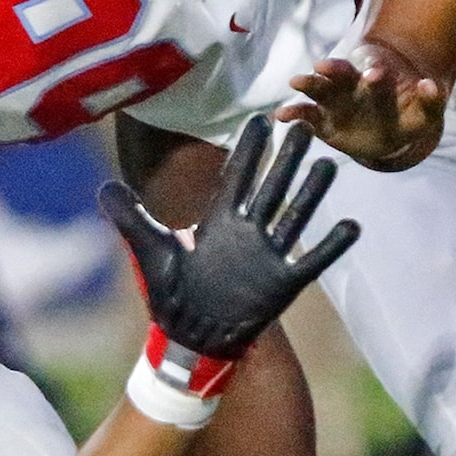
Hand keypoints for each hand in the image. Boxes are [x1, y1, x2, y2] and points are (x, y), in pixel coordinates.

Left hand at [99, 114, 358, 359]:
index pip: (237, 176)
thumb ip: (129, 216)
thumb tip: (103, 186)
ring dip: (312, 192)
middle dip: (286, 158)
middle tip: (304, 125)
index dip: (248, 149)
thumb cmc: (171, 293)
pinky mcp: (283, 283)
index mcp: (218, 220)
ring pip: (295, 216)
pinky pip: (313, 261)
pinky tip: (352, 225)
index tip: (260, 118)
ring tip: (329, 163)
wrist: (190, 337)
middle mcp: (248, 231)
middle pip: (272, 186)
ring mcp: (268, 255)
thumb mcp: (147, 250)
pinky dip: (332, 245)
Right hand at [279, 43, 445, 170]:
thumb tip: (431, 85)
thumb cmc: (406, 117)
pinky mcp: (323, 122)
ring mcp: (335, 102)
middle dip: (333, 68)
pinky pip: (306, 116)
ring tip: (295, 82)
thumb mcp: (425, 113)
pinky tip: (280, 116)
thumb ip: (431, 100)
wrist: (389, 135)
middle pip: (340, 72)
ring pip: (319, 88)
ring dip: (308, 84)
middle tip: (323, 66)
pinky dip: (294, 115)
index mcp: (377, 79)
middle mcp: (351, 85)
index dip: (374, 72)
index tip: (374, 74)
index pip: (373, 70)